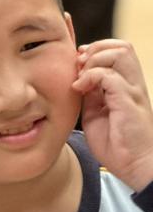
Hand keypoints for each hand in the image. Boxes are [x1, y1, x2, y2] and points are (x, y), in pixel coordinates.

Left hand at [73, 40, 152, 190]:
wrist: (134, 164)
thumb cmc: (117, 144)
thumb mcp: (95, 115)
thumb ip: (89, 97)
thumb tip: (77, 82)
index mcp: (125, 85)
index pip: (116, 51)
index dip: (95, 50)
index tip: (77, 65)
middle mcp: (132, 84)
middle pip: (121, 46)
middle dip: (95, 50)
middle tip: (79, 68)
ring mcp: (132, 91)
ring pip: (120, 54)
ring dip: (94, 61)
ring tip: (80, 79)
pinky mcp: (128, 101)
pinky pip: (110, 77)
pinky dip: (91, 77)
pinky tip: (79, 89)